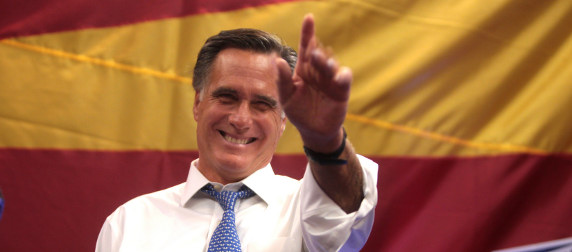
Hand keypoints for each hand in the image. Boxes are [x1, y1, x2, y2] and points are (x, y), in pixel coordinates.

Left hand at [276, 14, 352, 152]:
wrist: (313, 130)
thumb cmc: (298, 111)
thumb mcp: (286, 96)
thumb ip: (282, 80)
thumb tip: (277, 60)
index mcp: (303, 70)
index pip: (306, 47)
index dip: (308, 32)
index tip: (309, 17)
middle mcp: (317, 71)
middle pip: (318, 55)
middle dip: (316, 52)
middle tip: (313, 53)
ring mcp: (330, 79)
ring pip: (331, 64)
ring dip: (326, 62)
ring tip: (321, 62)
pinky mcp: (341, 90)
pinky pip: (344, 78)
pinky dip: (342, 75)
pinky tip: (339, 76)